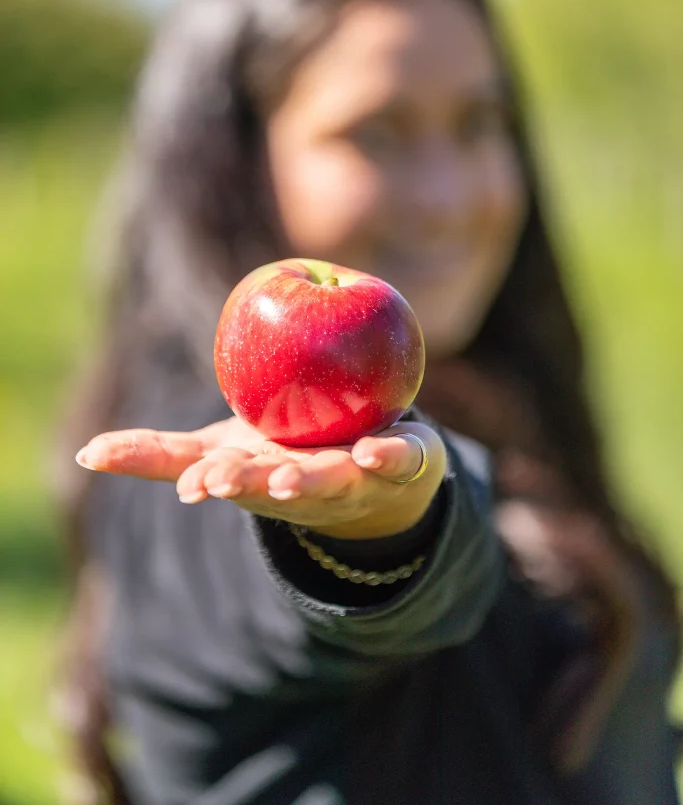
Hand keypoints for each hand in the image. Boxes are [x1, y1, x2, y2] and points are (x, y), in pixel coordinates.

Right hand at [76, 416, 445, 538]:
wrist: (380, 490)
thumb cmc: (282, 462)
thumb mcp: (220, 453)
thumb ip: (157, 453)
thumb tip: (86, 453)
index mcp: (256, 478)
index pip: (221, 478)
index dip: (205, 481)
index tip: (190, 487)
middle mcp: (300, 485)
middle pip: (269, 486)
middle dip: (245, 484)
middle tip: (220, 480)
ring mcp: (351, 479)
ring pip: (328, 483)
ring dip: (306, 484)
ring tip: (285, 480)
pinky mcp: (401, 466)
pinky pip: (400, 459)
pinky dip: (388, 457)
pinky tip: (377, 451)